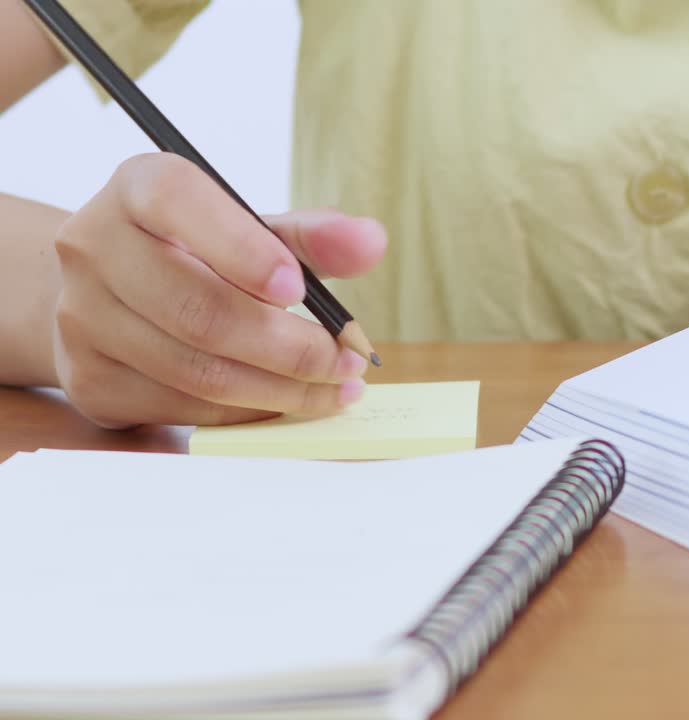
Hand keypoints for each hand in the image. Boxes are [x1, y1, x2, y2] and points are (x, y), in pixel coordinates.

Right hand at [51, 153, 386, 428]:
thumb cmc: (199, 255)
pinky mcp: (91, 381)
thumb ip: (313, 235)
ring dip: (281, 389)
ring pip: (197, 371)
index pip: (177, 203)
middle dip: (290, 347)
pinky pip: (184, 408)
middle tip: (346, 361)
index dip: (241, 249)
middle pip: (198, 310)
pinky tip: (288, 400)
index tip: (298, 290)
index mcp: (136, 189)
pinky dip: (248, 411)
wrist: (116, 295)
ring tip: (335, 387)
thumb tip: (370, 241)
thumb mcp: (253, 231)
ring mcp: (81, 319)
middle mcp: (93, 247)